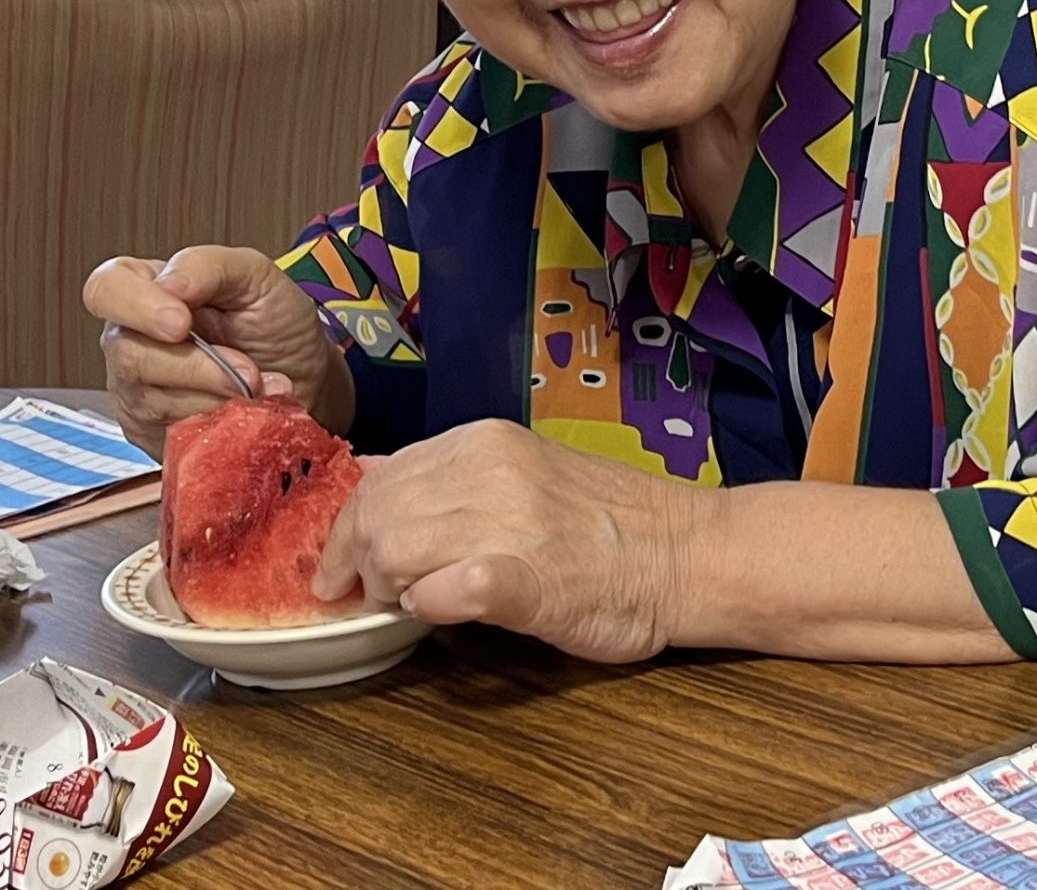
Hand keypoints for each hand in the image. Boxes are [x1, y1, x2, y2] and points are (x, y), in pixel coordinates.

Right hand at [83, 246, 354, 457]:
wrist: (303, 376)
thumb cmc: (273, 320)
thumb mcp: (255, 275)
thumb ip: (208, 266)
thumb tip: (168, 283)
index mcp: (145, 287)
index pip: (106, 289)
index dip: (137, 307)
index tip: (182, 323)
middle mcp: (129, 339)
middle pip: (129, 355)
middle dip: (196, 366)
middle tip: (247, 369)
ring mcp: (135, 390)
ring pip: (152, 400)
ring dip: (217, 395)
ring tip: (260, 385)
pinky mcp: (153, 432)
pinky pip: (172, 434)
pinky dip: (219, 421)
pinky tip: (249, 409)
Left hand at [313, 420, 704, 661]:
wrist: (684, 552)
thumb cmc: (605, 522)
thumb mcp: (522, 473)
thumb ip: (458, 483)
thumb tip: (380, 505)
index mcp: (483, 441)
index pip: (379, 478)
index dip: (348, 528)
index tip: (339, 567)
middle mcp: (488, 469)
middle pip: (376, 515)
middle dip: (357, 563)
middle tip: (371, 597)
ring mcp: (507, 521)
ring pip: (397, 548)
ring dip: (390, 588)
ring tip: (413, 605)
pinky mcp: (525, 580)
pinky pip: (447, 589)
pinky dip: (432, 604)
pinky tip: (444, 609)